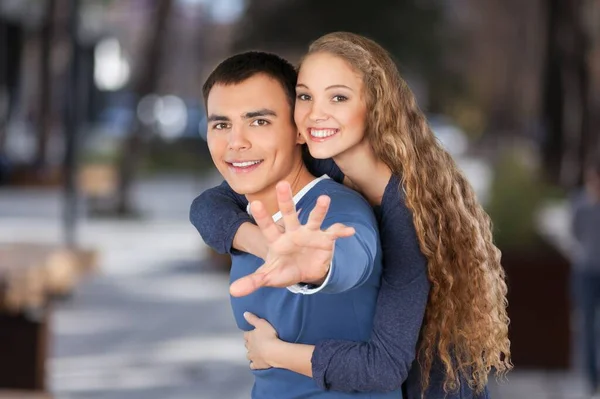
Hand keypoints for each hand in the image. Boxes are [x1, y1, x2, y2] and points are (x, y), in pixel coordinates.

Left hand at [230, 181, 354, 296]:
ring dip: (319, 210)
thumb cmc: (284, 270)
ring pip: (314, 219)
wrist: (305, 272)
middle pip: (289, 214)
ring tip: (325, 199)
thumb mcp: (269, 276)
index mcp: (277, 239)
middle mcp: (293, 232)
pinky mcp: (325, 239)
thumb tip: (233, 291)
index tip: (254, 204)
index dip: (262, 217)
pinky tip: (349, 231)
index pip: (267, 227)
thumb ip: (253, 281)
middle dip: (286, 200)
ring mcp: (310, 234)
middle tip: (282, 184)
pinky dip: (342, 231)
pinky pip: (334, 233)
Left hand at [244, 312, 277, 369]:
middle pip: (247, 345)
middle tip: (256, 342)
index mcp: (250, 336)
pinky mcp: (257, 365)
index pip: (246, 335)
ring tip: (257, 352)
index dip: (249, 334)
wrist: (274, 351)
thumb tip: (244, 313)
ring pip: (249, 355)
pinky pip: (252, 365)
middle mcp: (249, 347)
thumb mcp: (262, 323)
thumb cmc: (269, 336)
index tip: (253, 333)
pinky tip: (256, 363)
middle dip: (250, 344)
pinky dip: (253, 364)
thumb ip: (253, 319)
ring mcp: (252, 356)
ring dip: (251, 353)